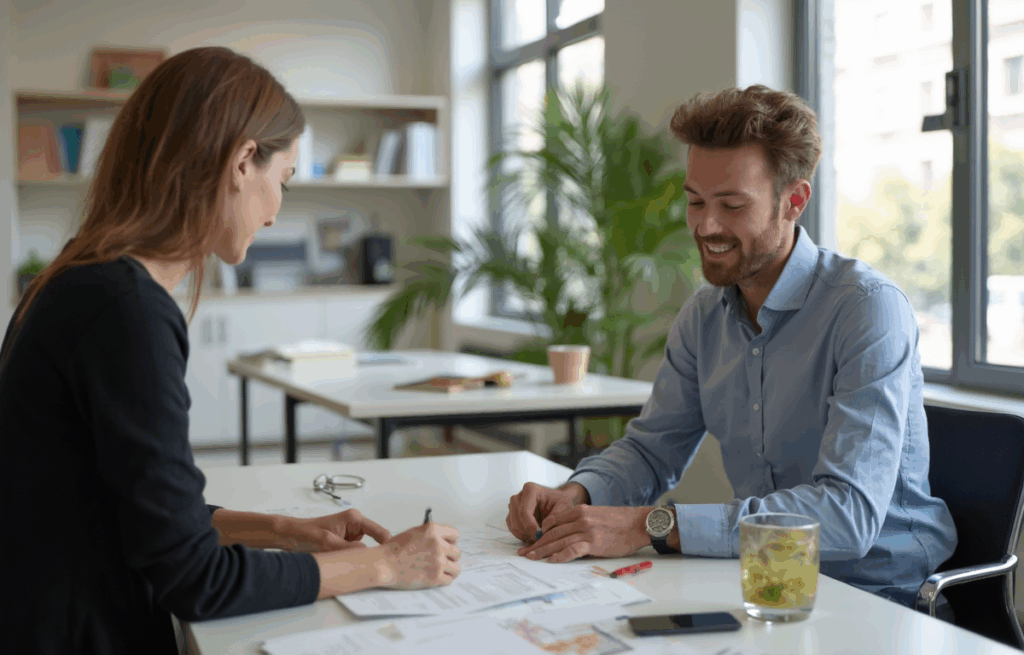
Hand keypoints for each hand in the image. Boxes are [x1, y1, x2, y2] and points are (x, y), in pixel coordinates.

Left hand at [280, 509, 390, 551]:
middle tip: (367, 564)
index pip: (378, 531)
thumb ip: (347, 548)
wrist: (289, 535)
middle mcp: (354, 523)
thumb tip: (366, 554)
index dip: (386, 544)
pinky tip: (340, 559)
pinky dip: (349, 556)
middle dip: (368, 552)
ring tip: (343, 558)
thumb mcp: (327, 542)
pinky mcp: (344, 540)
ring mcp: (350, 532)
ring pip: (362, 548)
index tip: (392, 558)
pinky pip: (353, 551)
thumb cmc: (305, 533)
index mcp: (354, 518)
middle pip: (373, 541)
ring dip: (356, 555)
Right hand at [375, 523, 461, 588]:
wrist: (384, 564)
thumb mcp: (414, 533)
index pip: (455, 534)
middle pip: (457, 552)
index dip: (452, 541)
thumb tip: (442, 540)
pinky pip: (449, 580)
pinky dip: (444, 580)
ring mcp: (438, 561)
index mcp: (432, 530)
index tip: (448, 545)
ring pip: (456, 568)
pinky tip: (438, 578)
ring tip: (443, 571)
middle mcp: (438, 544)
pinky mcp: (435, 577)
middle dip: (450, 557)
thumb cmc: (394, 549)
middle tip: (442, 560)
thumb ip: (430, 535)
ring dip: (450, 570)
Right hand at [506, 482, 585, 542]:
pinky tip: (533, 534)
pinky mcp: (511, 514)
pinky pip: (512, 528)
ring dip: (525, 534)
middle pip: (517, 520)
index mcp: (530, 489)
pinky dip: (522, 535)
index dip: (530, 526)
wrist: (556, 500)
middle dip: (528, 532)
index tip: (539, 536)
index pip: (524, 511)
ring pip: (514, 525)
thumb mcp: (564, 506)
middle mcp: (518, 496)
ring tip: (539, 536)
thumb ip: (556, 517)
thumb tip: (544, 529)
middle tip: (541, 538)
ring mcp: (513, 505)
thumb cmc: (560, 502)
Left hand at [517, 505, 650, 562]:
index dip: (540, 533)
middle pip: (552, 533)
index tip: (532, 542)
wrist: (638, 523)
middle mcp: (580, 519)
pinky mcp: (594, 542)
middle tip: (524, 553)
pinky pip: (572, 549)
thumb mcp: (596, 516)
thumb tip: (568, 536)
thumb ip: (581, 523)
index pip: (553, 522)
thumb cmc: (620, 522)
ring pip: (558, 541)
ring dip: (542, 551)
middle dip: (536, 544)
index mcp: (579, 511)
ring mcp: (586, 530)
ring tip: (531, 559)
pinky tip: (552, 561)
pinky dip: (561, 556)